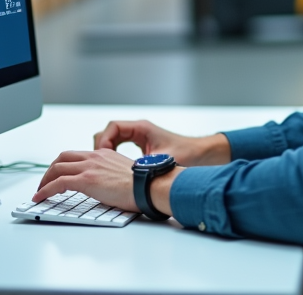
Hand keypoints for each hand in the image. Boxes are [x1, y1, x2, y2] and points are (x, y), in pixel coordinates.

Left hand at [33, 149, 138, 210]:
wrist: (149, 185)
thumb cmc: (142, 184)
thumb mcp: (124, 173)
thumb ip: (111, 174)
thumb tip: (106, 186)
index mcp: (104, 154)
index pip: (77, 155)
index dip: (63, 165)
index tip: (59, 175)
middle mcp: (94, 157)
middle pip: (63, 158)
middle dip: (50, 170)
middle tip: (45, 182)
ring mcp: (89, 167)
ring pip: (57, 168)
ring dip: (44, 180)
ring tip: (40, 192)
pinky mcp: (86, 180)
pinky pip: (58, 183)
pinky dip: (45, 190)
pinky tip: (40, 198)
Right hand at [93, 120, 230, 165]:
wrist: (203, 154)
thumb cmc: (187, 153)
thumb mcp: (162, 161)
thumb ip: (143, 165)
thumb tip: (126, 175)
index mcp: (142, 128)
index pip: (113, 127)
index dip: (104, 141)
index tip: (103, 155)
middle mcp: (139, 130)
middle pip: (109, 132)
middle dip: (101, 147)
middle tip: (99, 163)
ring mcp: (140, 137)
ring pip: (113, 140)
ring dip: (106, 151)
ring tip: (104, 167)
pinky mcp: (142, 146)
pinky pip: (120, 147)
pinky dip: (114, 155)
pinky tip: (115, 169)